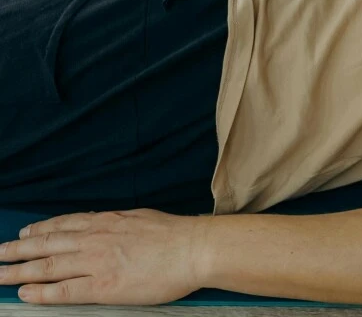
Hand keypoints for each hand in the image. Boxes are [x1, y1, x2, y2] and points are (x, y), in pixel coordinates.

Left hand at [0, 208, 209, 304]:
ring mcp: (96, 263)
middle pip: (47, 245)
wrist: (193, 248)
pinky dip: (42, 292)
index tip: (24, 234)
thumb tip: (101, 222)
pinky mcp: (103, 287)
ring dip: (20, 271)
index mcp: (106, 222)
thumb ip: (116, 222)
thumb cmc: (174, 234)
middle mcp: (95, 240)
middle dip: (18, 250)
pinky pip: (64, 291)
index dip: (39, 230)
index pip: (63, 225)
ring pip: (48, 267)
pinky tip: (26, 294)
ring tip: (1, 275)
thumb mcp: (139, 217)